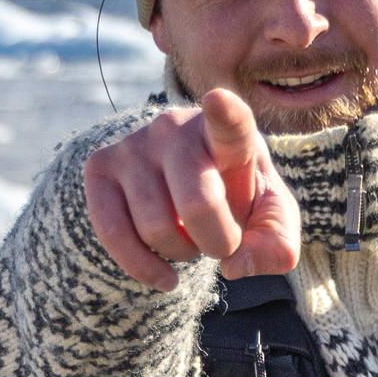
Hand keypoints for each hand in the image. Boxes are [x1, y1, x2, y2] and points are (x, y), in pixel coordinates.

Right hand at [83, 89, 302, 287]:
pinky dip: (142, 268)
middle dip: (218, 242)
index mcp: (228, 132)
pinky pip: (112, 233)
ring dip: (182, 253)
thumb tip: (235, 266)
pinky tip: (165, 277)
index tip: (218, 99)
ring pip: (155, 228)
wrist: (188, 185)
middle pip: (197, 204)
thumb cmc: (239, 198)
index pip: (229, 120)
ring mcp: (134, 144)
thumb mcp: (271, 220)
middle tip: (224, 242)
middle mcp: (176, 128)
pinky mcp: (100, 167)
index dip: (224, 112)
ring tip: (191, 238)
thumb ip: (277, 246)